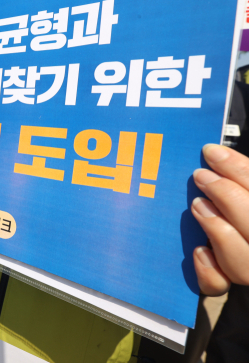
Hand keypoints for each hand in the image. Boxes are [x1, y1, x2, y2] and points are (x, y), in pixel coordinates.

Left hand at [192, 144, 248, 295]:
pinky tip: (198, 251)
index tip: (210, 152)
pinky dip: (207, 270)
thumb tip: (215, 154)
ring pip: (242, 261)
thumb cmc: (238, 217)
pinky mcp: (232, 288)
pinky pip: (219, 285)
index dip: (238, 169)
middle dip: (227, 195)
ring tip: (197, 205)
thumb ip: (241, 180)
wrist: (240, 261)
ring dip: (218, 228)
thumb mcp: (240, 199)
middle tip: (201, 176)